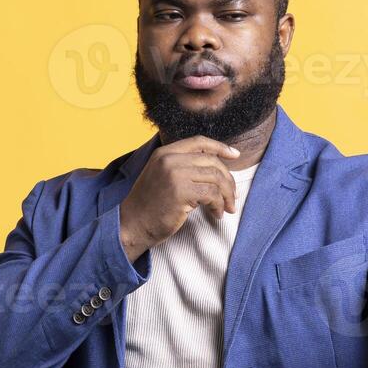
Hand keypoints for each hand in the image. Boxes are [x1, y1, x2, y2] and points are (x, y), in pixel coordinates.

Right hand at [118, 136, 239, 262]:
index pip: (199, 142)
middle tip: (233, 197)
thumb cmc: (149, 206)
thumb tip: (215, 169)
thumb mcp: (161, 177)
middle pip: (212, 161)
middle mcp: (169, 159)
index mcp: (164, 152)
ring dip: (226, 195)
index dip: (220, 147)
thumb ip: (181, 167)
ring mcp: (175, 174)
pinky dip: (219, 205)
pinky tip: (216, 214)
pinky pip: (212, 194)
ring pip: (215, 178)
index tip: (235, 155)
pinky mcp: (181, 191)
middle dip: (228, 180)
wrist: (132, 225)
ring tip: (227, 209)